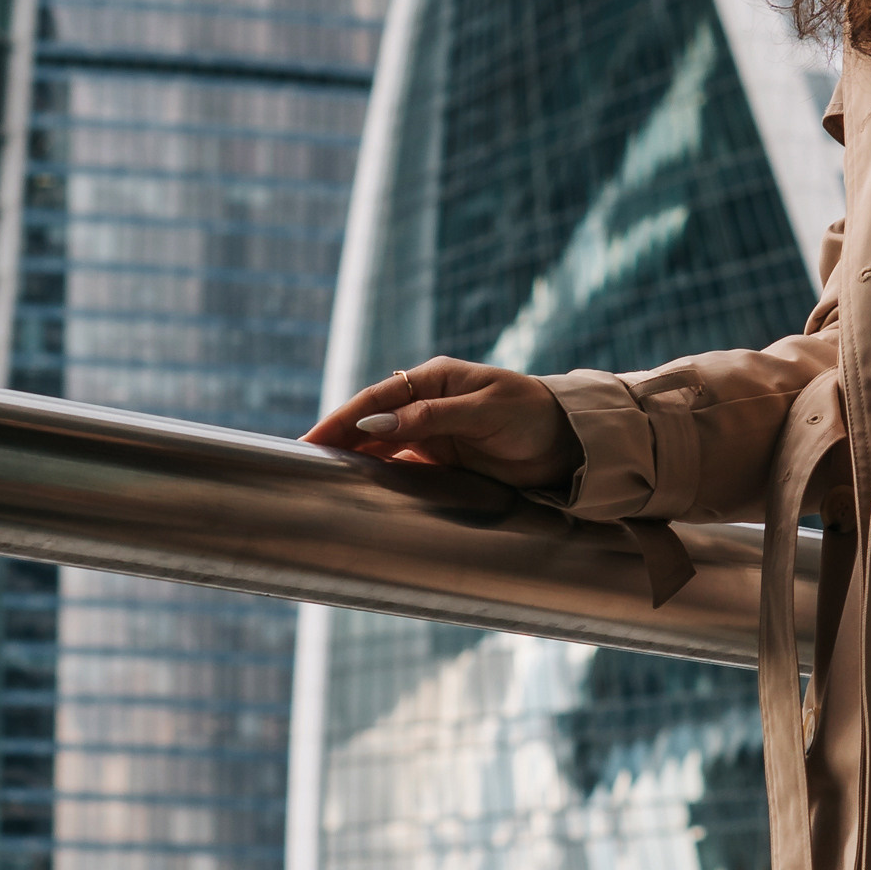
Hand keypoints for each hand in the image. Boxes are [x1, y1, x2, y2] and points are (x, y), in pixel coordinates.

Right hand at [304, 359, 578, 491]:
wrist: (570, 443)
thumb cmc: (531, 415)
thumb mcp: (484, 411)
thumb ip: (432, 417)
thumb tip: (377, 425)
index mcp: (434, 379)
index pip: (376, 399)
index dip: (341, 419)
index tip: (312, 440)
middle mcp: (427, 403)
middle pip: (371, 423)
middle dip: (337, 441)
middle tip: (300, 465)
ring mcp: (433, 433)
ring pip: (381, 447)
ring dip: (354, 461)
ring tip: (320, 481)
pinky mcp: (442, 460)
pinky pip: (402, 467)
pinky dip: (379, 477)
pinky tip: (359, 490)